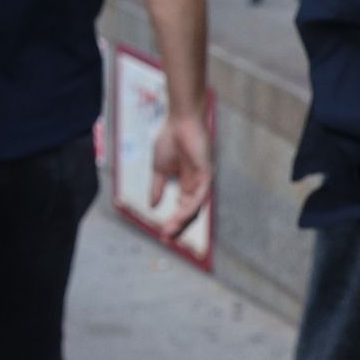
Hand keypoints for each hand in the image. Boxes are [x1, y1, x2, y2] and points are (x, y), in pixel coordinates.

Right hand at [150, 110, 211, 237]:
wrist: (179, 120)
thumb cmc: (170, 139)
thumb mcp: (159, 169)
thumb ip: (157, 188)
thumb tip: (152, 206)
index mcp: (187, 184)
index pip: (183, 209)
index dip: (174, 222)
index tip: (162, 235)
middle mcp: (197, 185)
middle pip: (191, 213)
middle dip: (179, 226)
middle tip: (167, 239)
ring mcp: (204, 180)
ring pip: (196, 207)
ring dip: (182, 220)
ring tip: (170, 230)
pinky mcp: (207, 173)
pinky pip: (201, 195)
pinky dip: (191, 206)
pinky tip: (180, 214)